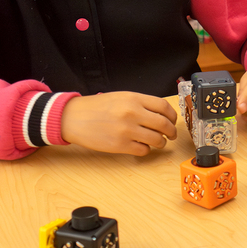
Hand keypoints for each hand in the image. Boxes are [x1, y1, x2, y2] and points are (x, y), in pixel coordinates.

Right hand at [61, 92, 177, 155]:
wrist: (74, 117)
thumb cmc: (97, 107)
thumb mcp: (121, 97)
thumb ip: (141, 104)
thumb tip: (161, 115)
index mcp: (134, 99)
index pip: (164, 107)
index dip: (172, 116)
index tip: (173, 121)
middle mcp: (133, 113)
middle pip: (164, 124)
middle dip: (171, 132)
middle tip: (171, 135)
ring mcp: (127, 130)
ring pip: (157, 140)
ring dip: (161, 143)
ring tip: (158, 142)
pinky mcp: (120, 145)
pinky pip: (143, 150)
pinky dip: (146, 150)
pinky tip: (142, 146)